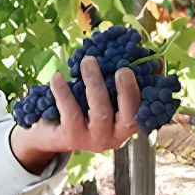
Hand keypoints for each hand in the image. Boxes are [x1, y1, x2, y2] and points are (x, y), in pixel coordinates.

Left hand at [11, 56, 140, 172]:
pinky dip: (63, 91)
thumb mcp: (101, 99)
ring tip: (88, 61)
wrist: (52, 134)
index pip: (142, 112)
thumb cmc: (83, 110)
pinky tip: (57, 76)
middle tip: (123, 70)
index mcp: (126, 126)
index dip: (142, 92)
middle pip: (128, 117)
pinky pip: (71, 112)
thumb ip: (113, 84)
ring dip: (95, 83)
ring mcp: (93, 140)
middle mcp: (114, 137)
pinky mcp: (71, 137)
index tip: (137, 70)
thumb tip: (127, 55)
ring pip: (100, 112)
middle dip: (127, 92)